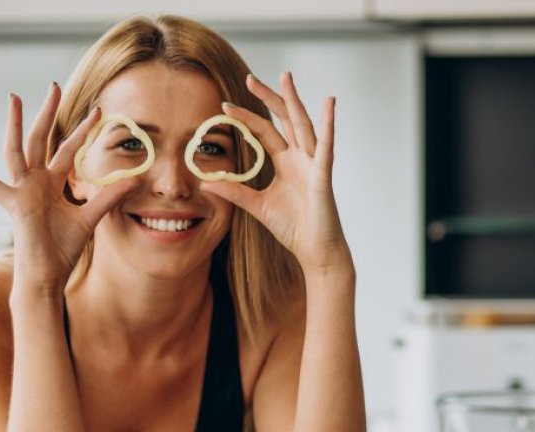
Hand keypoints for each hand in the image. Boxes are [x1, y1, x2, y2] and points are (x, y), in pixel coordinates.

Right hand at [0, 83, 136, 293]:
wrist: (48, 273)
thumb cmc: (63, 248)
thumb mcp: (90, 218)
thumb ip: (108, 197)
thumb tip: (134, 181)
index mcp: (52, 183)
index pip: (67, 149)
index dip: (81, 131)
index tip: (97, 111)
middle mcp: (35, 182)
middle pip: (41, 140)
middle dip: (48, 113)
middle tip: (54, 86)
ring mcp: (22, 191)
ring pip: (18, 150)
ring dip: (16, 124)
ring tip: (15, 98)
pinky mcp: (14, 204)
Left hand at [199, 72, 350, 272]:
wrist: (314, 251)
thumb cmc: (294, 228)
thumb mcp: (256, 206)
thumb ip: (234, 191)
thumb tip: (205, 181)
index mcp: (286, 163)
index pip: (264, 132)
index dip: (246, 117)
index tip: (225, 106)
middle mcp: (301, 158)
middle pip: (284, 119)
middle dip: (268, 98)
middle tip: (250, 79)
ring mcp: (313, 164)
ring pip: (302, 124)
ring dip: (293, 100)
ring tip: (285, 78)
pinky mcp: (323, 175)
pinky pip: (326, 146)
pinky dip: (329, 124)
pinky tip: (329, 104)